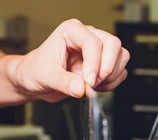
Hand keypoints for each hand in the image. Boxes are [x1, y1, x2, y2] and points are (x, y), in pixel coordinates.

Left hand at [9, 19, 129, 101]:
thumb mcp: (45, 77)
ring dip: (110, 76)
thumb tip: (80, 88)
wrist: (36, 81)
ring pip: (121, 56)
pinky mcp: (104, 64)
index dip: (94, 63)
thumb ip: (63, 82)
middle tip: (92, 83)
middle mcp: (87, 37)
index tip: (88, 82)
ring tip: (91, 86)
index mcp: (71, 32)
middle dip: (106, 68)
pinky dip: (112, 83)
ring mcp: (98, 50)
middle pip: (113, 44)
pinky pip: (120, 71)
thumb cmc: (36, 71)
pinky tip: (95, 88)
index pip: (93, 42)